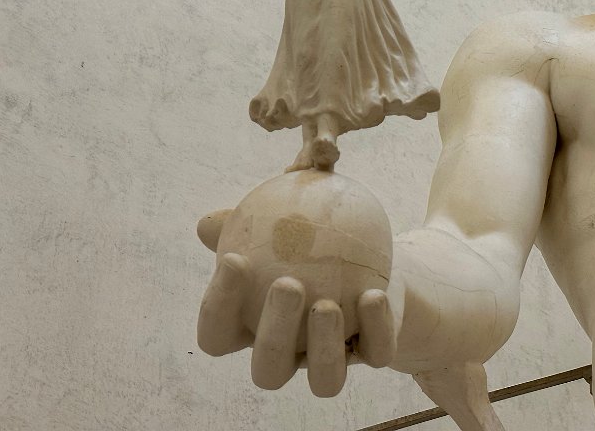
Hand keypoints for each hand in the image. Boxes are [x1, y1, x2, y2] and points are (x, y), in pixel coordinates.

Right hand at [196, 211, 397, 395]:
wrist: (372, 263)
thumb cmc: (311, 241)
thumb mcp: (286, 222)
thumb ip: (257, 213)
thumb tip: (219, 213)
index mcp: (252, 329)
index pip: (217, 335)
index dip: (217, 306)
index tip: (234, 258)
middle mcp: (289, 355)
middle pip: (268, 369)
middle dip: (274, 336)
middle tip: (287, 285)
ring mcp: (331, 360)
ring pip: (324, 380)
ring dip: (324, 346)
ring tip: (328, 304)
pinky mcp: (372, 353)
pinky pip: (376, 353)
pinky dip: (376, 327)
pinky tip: (373, 294)